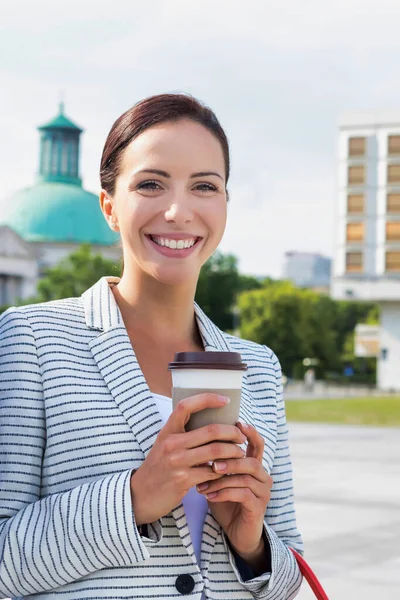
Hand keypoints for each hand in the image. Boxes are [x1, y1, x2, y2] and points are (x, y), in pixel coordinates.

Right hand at [130, 393, 246, 525]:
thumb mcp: (165, 445)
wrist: (140, 495)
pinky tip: (228, 471)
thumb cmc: (158, 467)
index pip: (186, 406)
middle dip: (232, 432)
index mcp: (168, 431)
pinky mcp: (183, 480)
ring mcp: (177, 462)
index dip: (207, 399)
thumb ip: (183, 434)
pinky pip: (212, 472)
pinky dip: (224, 471)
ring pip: (216, 451)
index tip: (225, 400)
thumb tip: (213, 425)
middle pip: (211, 430)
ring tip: (239, 453)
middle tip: (241, 436)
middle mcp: (172, 443)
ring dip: (233, 452)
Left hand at [196, 422, 272, 561]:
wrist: (235, 532)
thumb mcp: (219, 478)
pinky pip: (243, 494)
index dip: (250, 432)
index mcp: (254, 466)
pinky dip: (224, 493)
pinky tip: (209, 497)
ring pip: (246, 478)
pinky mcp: (259, 507)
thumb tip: (197, 441)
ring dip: (222, 480)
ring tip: (203, 485)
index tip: (236, 423)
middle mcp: (263, 476)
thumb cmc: (225, 501)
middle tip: (212, 464)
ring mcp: (263, 492)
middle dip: (230, 460)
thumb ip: (215, 462)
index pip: (257, 444)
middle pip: (251, 461)